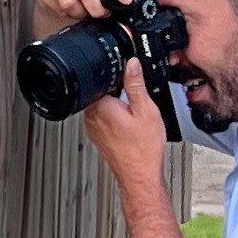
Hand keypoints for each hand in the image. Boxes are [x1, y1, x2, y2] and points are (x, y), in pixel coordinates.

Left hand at [81, 59, 175, 200]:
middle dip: (120, 89)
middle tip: (137, 102)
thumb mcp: (146, 109)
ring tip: (134, 116)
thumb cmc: (143, 148)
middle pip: (102, 89)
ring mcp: (92, 127)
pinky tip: (129, 125)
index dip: (119, 73)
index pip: (104, 78)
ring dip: (118, 103)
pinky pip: (104, 117)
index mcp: (100, 105)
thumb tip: (131, 63)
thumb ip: (136, 83)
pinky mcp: (96, 135)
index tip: (131, 78)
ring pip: (103, 103)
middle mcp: (91, 116)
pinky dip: (116, 116)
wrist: (140, 174)